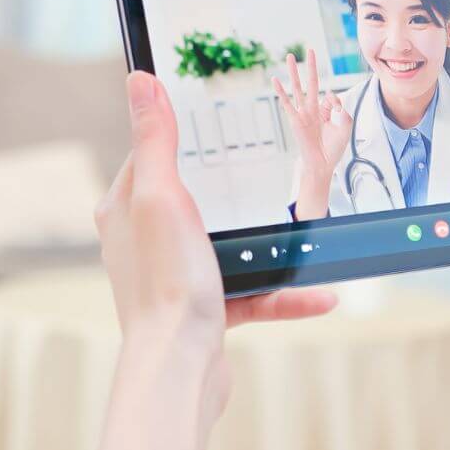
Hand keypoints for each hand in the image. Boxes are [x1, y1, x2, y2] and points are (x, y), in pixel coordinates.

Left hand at [96, 70, 338, 344]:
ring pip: (234, 249)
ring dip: (275, 246)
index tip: (215, 116)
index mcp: (127, 211)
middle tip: (273, 170)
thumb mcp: (162, 196)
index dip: (179, 134)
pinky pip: (254, 293)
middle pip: (197, 199)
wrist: (179, 369)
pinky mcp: (207, 312)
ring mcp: (177, 279)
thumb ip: (156, 139)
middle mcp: (146, 244)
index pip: (150, 155)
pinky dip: (287, 293)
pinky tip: (322, 294)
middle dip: (237, 189)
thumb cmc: (165, 284)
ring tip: (311, 233)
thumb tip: (140, 79)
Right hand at [272, 49, 353, 218]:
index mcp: (325, 109)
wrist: (322, 163)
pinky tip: (275, 79)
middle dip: (311, 66)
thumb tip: (329, 93)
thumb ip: (341, 108)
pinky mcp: (295, 119)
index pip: (331, 96)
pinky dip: (280, 91)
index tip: (336, 113)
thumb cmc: (334, 146)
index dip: (335, 103)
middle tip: (310, 50)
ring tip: (290, 56)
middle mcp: (313, 108)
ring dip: (294, 72)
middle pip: (311, 82)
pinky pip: (287, 102)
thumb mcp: (345, 125)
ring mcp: (303, 112)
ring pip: (298, 87)